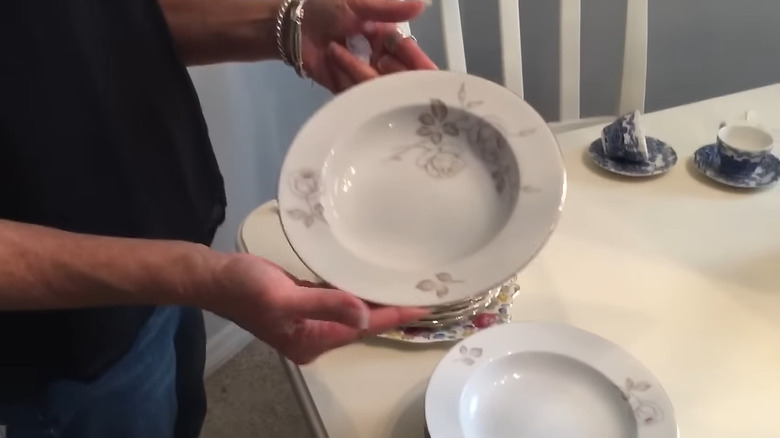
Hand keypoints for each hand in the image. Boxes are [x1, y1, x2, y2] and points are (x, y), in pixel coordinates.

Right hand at [204, 253, 427, 363]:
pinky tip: (370, 280)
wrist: (214, 276)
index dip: (394, 317)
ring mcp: (309, 320)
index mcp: (312, 341)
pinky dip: (355, 291)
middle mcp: (314, 335)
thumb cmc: (246, 287)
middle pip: (361, 324)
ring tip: (404, 286)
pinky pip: (338, 299)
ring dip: (375, 300)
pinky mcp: (304, 302)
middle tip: (422, 293)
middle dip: (390, 311)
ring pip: (351, 311)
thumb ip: (326, 305)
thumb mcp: (286, 298)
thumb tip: (366, 316)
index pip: (363, 329)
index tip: (423, 307)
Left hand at [298, 0, 436, 91]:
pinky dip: (344, 77)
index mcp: (386, 39)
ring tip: (335, 46)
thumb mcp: (359, 5)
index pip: (408, 52)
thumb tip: (423, 5)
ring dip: (356, 67)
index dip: (417, 62)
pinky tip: (331, 57)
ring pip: (375, 86)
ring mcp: (362, 76)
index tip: (426, 72)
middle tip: (379, 62)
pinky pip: (356, 93)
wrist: (291, 27)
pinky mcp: (347, 90)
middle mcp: (379, 60)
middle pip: (396, 76)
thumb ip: (390, 9)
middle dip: (391, 73)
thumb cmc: (325, 9)